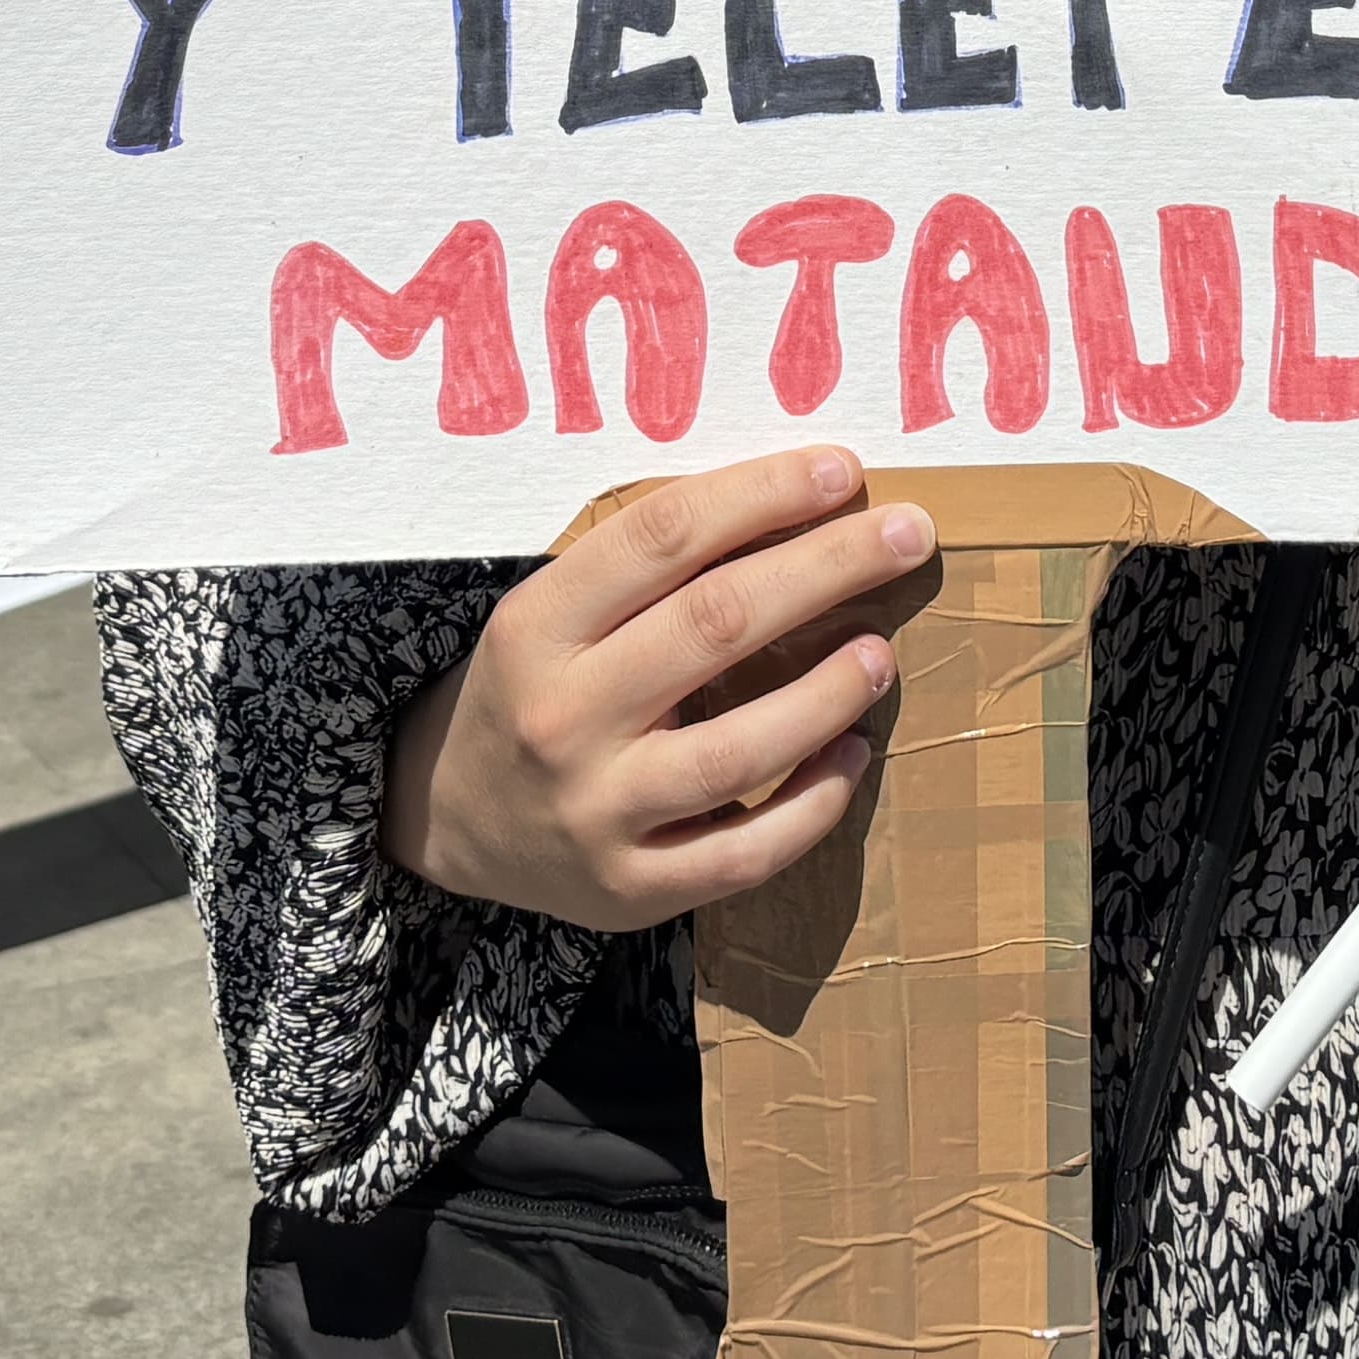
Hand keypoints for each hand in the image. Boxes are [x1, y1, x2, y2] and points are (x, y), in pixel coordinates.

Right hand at [383, 448, 932, 929]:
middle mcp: (562, 717)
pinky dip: (813, 803)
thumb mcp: (554, 613)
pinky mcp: (631, 889)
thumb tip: (796, 503)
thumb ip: (650, 569)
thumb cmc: (532, 687)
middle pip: (715, 625)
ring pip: (738, 750)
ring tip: (881, 653)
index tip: (843, 469)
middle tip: (907, 533)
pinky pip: (745, 852)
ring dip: (829, 692)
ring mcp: (598, 811)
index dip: (763, 494)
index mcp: (536, 626)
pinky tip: (853, 754)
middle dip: (827, 567)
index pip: (662, 536)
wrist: (450, 818)